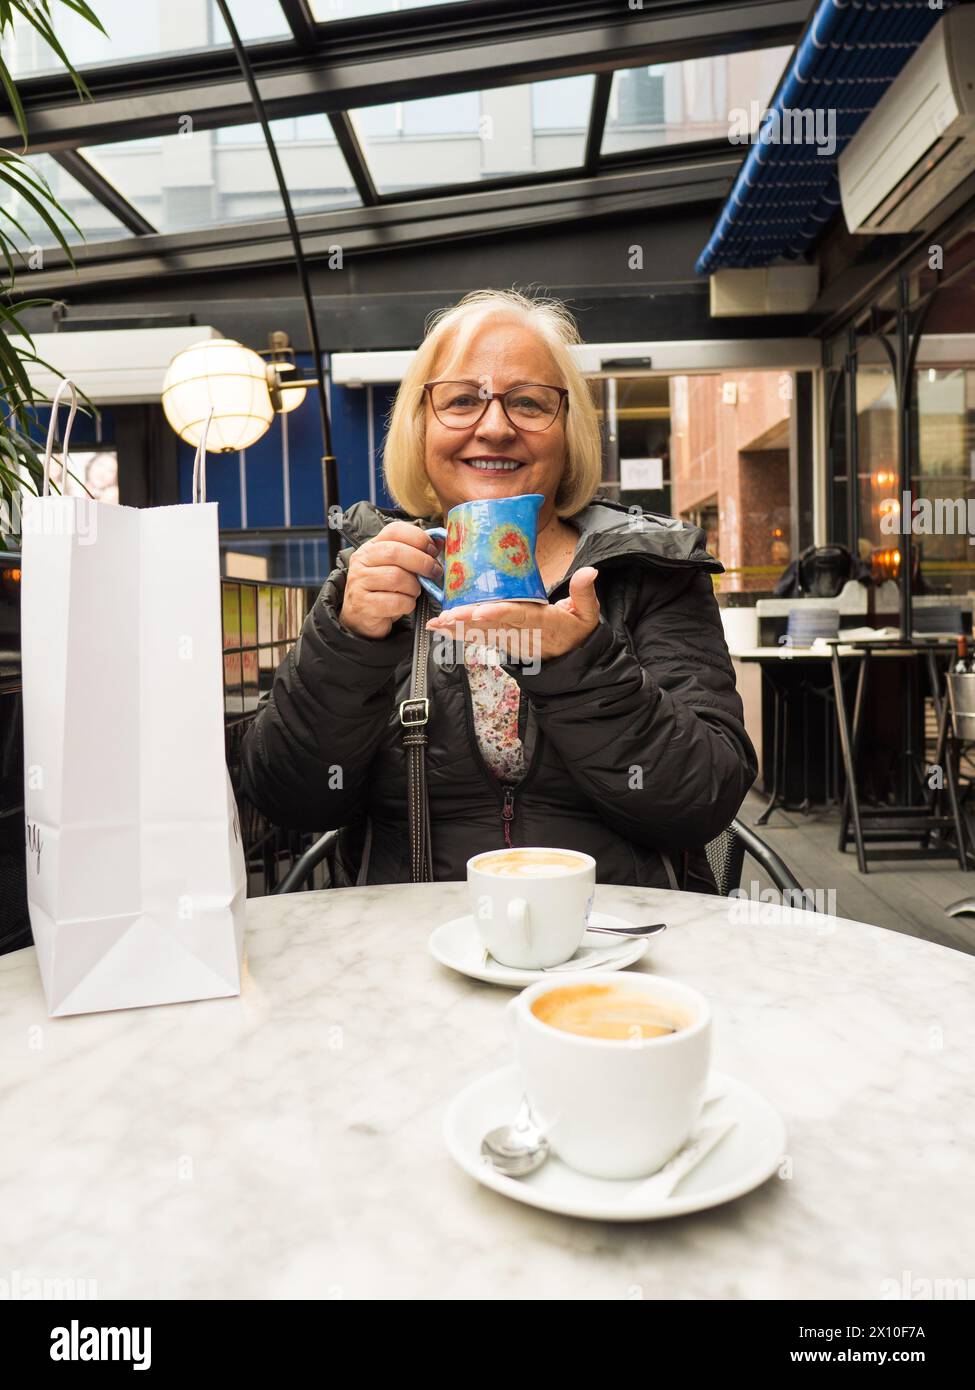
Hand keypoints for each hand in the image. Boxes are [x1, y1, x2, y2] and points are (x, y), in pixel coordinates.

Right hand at [340, 521, 442, 638]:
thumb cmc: (384, 589)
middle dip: (422, 562)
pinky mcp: (364, 605)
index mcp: (371, 546)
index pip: (394, 530)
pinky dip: (407, 604)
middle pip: (395, 552)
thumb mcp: (397, 567)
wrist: (362, 618)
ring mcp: (359, 582)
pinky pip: (395, 601)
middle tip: (434, 572)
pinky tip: (406, 605)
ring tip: (414, 592)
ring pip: (396, 577)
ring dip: (414, 587)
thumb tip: (441, 542)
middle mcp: (362, 561)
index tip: (433, 550)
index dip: (418, 538)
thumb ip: (414, 554)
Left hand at [425, 566, 600, 660]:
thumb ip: (585, 592)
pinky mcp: (504, 643)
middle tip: (446, 617)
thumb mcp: (588, 614)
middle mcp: (522, 634)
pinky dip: (460, 634)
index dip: (499, 614)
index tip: (480, 611)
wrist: (573, 661)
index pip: (518, 616)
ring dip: (458, 629)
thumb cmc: (578, 632)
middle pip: (492, 626)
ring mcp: (511, 640)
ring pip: (481, 634)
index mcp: (542, 623)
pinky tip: (441, 628)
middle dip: (468, 622)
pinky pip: (479, 638)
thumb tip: (589, 572)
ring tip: (436, 623)